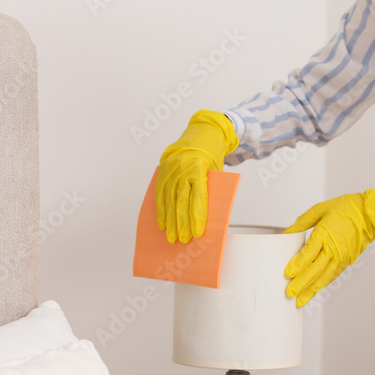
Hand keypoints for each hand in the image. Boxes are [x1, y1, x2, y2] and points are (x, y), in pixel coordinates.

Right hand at [156, 109, 238, 242]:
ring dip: (169, 221)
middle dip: (182, 224)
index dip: (197, 218)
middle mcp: (183, 170)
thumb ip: (208, 191)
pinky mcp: (162, 172)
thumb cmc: (211, 157)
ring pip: (169, 201)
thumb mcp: (215, 172)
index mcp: (199, 169)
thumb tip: (204, 219)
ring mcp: (170, 171)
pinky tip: (162, 223)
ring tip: (171, 236)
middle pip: (181, 202)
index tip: (198, 233)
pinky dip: (160, 211)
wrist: (200, 135)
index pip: (198, 198)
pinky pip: (160, 195)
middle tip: (182, 240)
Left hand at [283, 185, 374, 307]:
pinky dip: (322, 285)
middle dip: (301, 283)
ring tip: (299, 300)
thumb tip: (287, 233)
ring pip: (323, 278)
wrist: (370, 215)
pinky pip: (332, 276)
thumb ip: (302, 223)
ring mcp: (341, 258)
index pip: (308, 253)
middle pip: (314, 270)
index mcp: (325, 234)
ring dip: (311, 290)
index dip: (297, 265)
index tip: (287, 273)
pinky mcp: (346, 262)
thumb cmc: (346, 209)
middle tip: (289, 293)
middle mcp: (333, 249)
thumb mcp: (319, 210)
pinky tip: (313, 291)